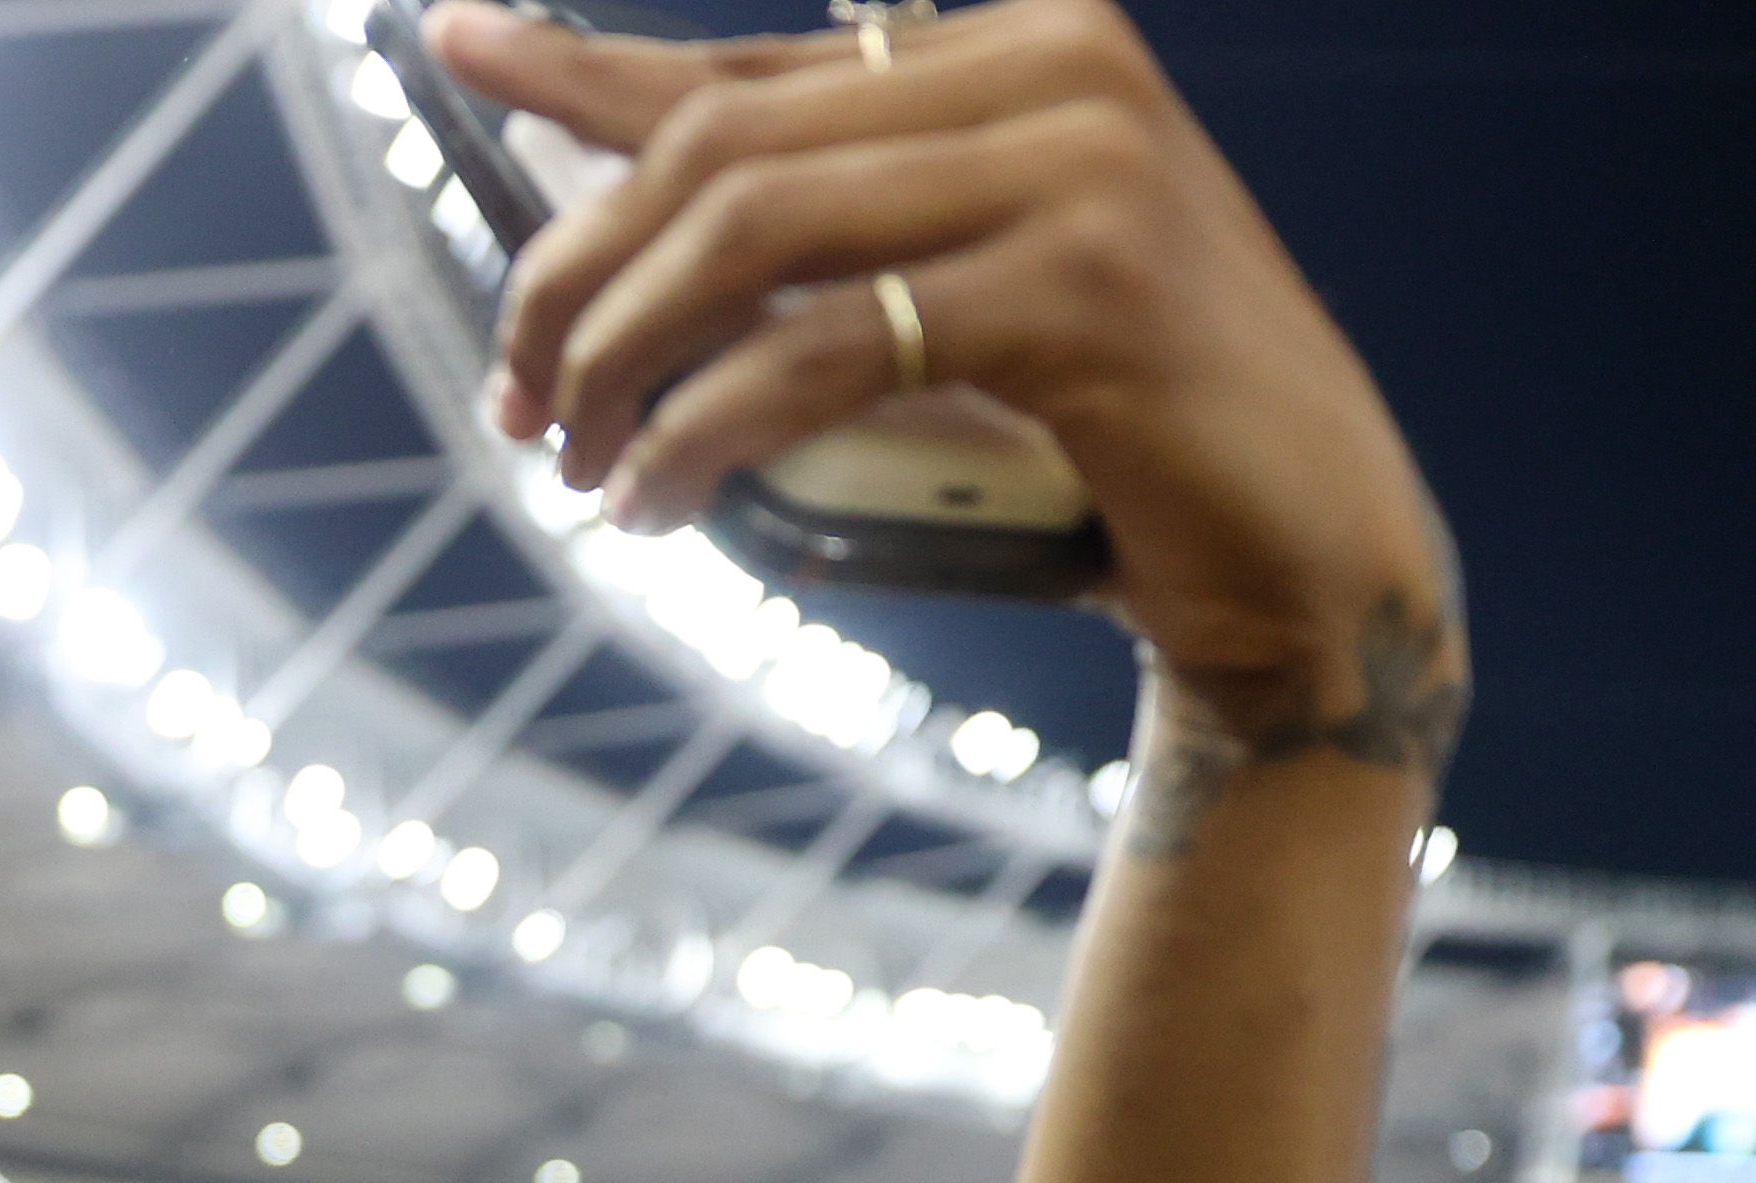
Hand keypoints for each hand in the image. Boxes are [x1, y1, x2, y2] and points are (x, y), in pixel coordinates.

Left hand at [436, 0, 1458, 775]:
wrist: (1306, 558)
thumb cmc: (1113, 442)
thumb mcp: (952, 306)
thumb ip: (825, 241)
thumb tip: (602, 218)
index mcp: (1026, 49)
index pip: (746, 67)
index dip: (582, 66)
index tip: (448, 44)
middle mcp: (1062, 70)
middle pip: (717, 152)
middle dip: (577, 284)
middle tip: (518, 401)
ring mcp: (1084, 170)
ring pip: (748, 238)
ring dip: (622, 364)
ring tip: (578, 462)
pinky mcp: (1086, 293)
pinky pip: (819, 353)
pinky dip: (705, 435)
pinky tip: (659, 502)